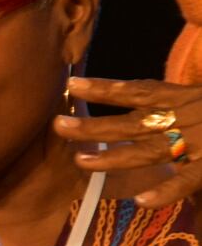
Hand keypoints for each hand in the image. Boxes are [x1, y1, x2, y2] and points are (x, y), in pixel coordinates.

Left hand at [57, 76, 201, 207]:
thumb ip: (186, 66)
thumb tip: (163, 45)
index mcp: (184, 98)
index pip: (139, 92)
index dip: (105, 89)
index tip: (72, 85)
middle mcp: (184, 119)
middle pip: (131, 124)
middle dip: (93, 127)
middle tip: (57, 125)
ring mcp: (197, 143)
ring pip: (148, 152)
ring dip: (113, 158)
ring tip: (80, 161)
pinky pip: (187, 180)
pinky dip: (166, 190)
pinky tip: (141, 201)